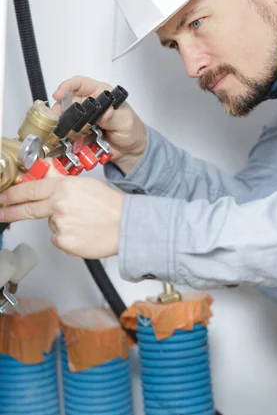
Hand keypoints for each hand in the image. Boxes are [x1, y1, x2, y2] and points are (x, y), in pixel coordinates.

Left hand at [0, 166, 124, 258]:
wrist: (126, 225)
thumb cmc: (110, 205)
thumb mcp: (84, 184)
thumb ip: (59, 180)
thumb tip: (43, 172)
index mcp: (63, 188)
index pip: (30, 190)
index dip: (12, 194)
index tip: (3, 197)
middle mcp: (59, 206)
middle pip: (28, 209)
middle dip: (10, 210)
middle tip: (1, 212)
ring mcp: (60, 226)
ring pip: (50, 224)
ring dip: (60, 223)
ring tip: (82, 221)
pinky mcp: (65, 242)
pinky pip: (59, 239)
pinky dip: (68, 237)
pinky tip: (82, 231)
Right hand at [53, 76, 146, 173]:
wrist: (131, 151)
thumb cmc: (131, 130)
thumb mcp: (125, 121)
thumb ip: (113, 116)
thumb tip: (104, 111)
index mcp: (100, 93)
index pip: (80, 83)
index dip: (67, 86)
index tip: (58, 96)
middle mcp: (89, 104)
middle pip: (68, 102)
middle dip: (60, 110)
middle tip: (57, 121)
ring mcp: (84, 119)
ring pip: (66, 118)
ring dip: (62, 125)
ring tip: (61, 133)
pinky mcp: (81, 133)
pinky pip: (69, 134)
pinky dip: (66, 138)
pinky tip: (65, 142)